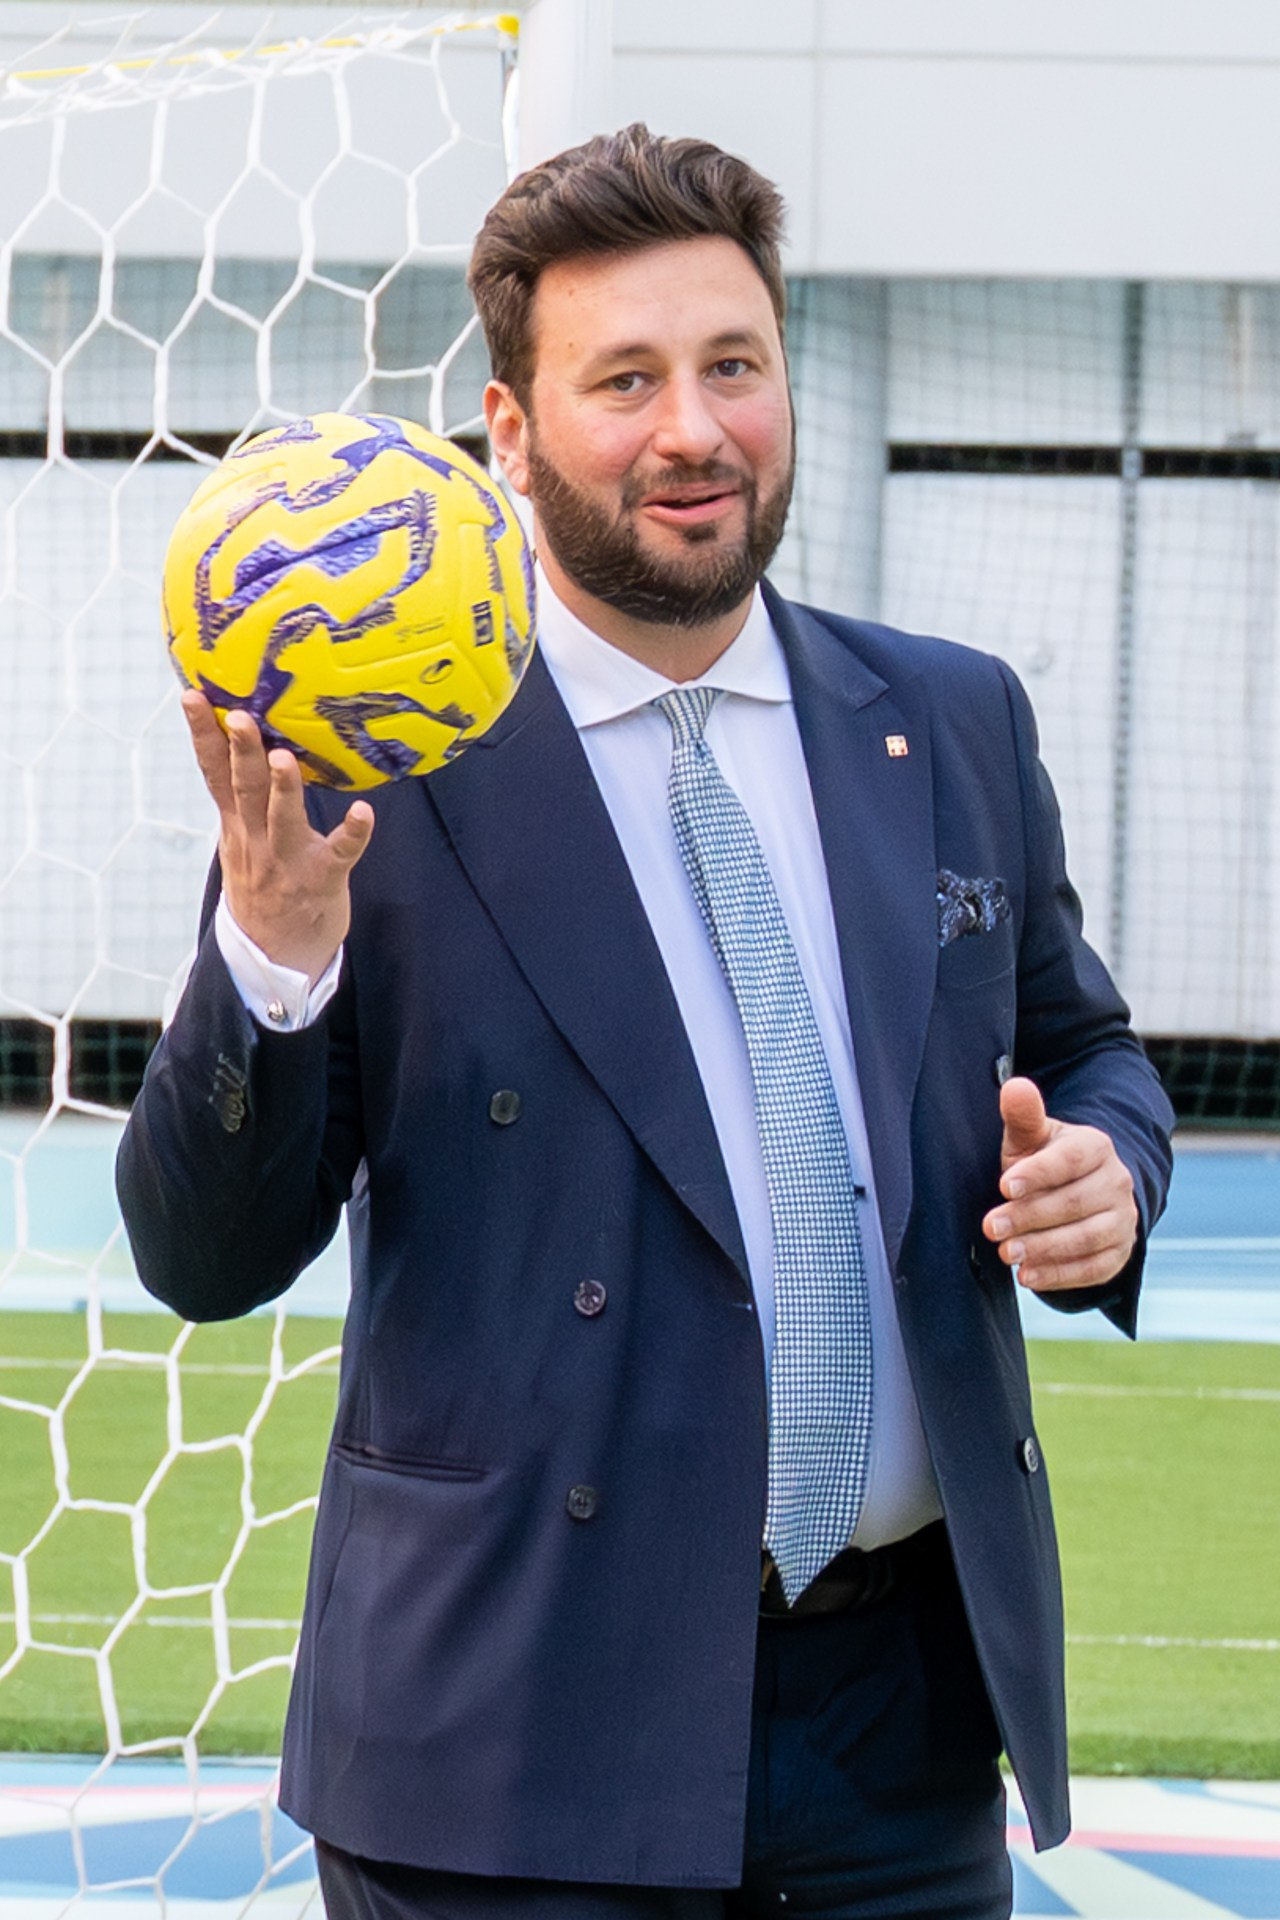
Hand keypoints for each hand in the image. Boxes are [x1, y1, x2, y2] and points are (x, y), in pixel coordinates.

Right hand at [184, 693, 373, 981]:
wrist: (275, 954)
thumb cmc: (266, 881)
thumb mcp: (241, 838)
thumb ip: (243, 795)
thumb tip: (241, 738)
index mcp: (237, 823)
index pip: (213, 772)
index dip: (202, 735)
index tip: (191, 697)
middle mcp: (256, 839)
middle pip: (244, 789)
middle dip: (240, 752)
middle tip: (239, 717)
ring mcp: (287, 861)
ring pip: (283, 819)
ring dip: (283, 789)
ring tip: (282, 759)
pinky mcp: (322, 880)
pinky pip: (340, 854)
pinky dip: (352, 834)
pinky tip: (364, 813)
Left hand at [981, 1076, 1136, 1293]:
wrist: (1079, 1192)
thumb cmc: (1044, 1161)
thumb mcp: (1032, 1138)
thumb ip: (1024, 1116)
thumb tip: (1015, 1087)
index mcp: (1096, 1147)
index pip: (1070, 1160)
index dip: (1038, 1173)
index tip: (1005, 1185)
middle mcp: (1116, 1183)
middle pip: (1074, 1203)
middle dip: (1029, 1217)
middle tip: (992, 1227)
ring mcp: (1123, 1220)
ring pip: (1085, 1238)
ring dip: (1044, 1249)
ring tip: (1007, 1254)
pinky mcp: (1119, 1253)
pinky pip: (1094, 1268)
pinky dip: (1060, 1275)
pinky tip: (1029, 1276)